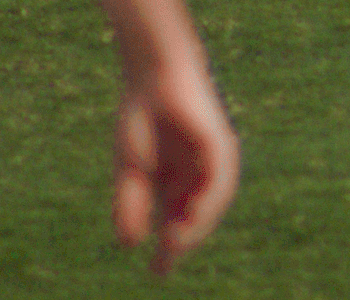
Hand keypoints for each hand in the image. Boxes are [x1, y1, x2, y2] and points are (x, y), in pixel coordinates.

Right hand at [112, 56, 239, 273]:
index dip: (169, 249)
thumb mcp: (131, 170)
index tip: (158, 273)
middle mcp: (199, 175)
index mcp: (178, 183)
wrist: (152, 77)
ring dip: (197, 225)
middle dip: (183, 242)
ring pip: (212, 202)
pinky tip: (192, 213)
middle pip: (197, 217)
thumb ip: (131, 204)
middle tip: (165, 263)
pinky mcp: (219, 143)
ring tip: (176, 244)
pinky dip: (208, 198)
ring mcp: (212, 160)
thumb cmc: (141, 119)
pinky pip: (220, 177)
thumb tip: (129, 243)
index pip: (177, 222)